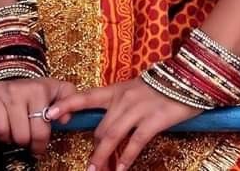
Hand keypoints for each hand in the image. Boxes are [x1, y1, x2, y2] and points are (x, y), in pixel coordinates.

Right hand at [0, 77, 77, 157]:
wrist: (10, 71)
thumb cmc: (34, 88)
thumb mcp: (57, 89)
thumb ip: (69, 100)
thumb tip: (64, 118)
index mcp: (37, 90)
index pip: (39, 132)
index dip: (39, 145)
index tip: (38, 148)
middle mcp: (15, 90)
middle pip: (19, 136)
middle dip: (23, 141)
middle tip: (23, 136)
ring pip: (0, 132)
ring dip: (5, 135)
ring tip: (11, 128)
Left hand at [47, 76, 202, 169]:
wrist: (190, 77)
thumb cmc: (162, 86)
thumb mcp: (136, 90)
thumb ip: (120, 105)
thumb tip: (105, 127)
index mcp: (117, 89)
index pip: (86, 96)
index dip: (67, 105)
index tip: (49, 114)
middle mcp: (125, 98)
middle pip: (101, 127)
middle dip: (94, 147)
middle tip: (89, 165)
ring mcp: (139, 109)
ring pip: (113, 136)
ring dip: (103, 157)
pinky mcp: (154, 120)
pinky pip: (135, 142)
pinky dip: (127, 157)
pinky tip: (122, 169)